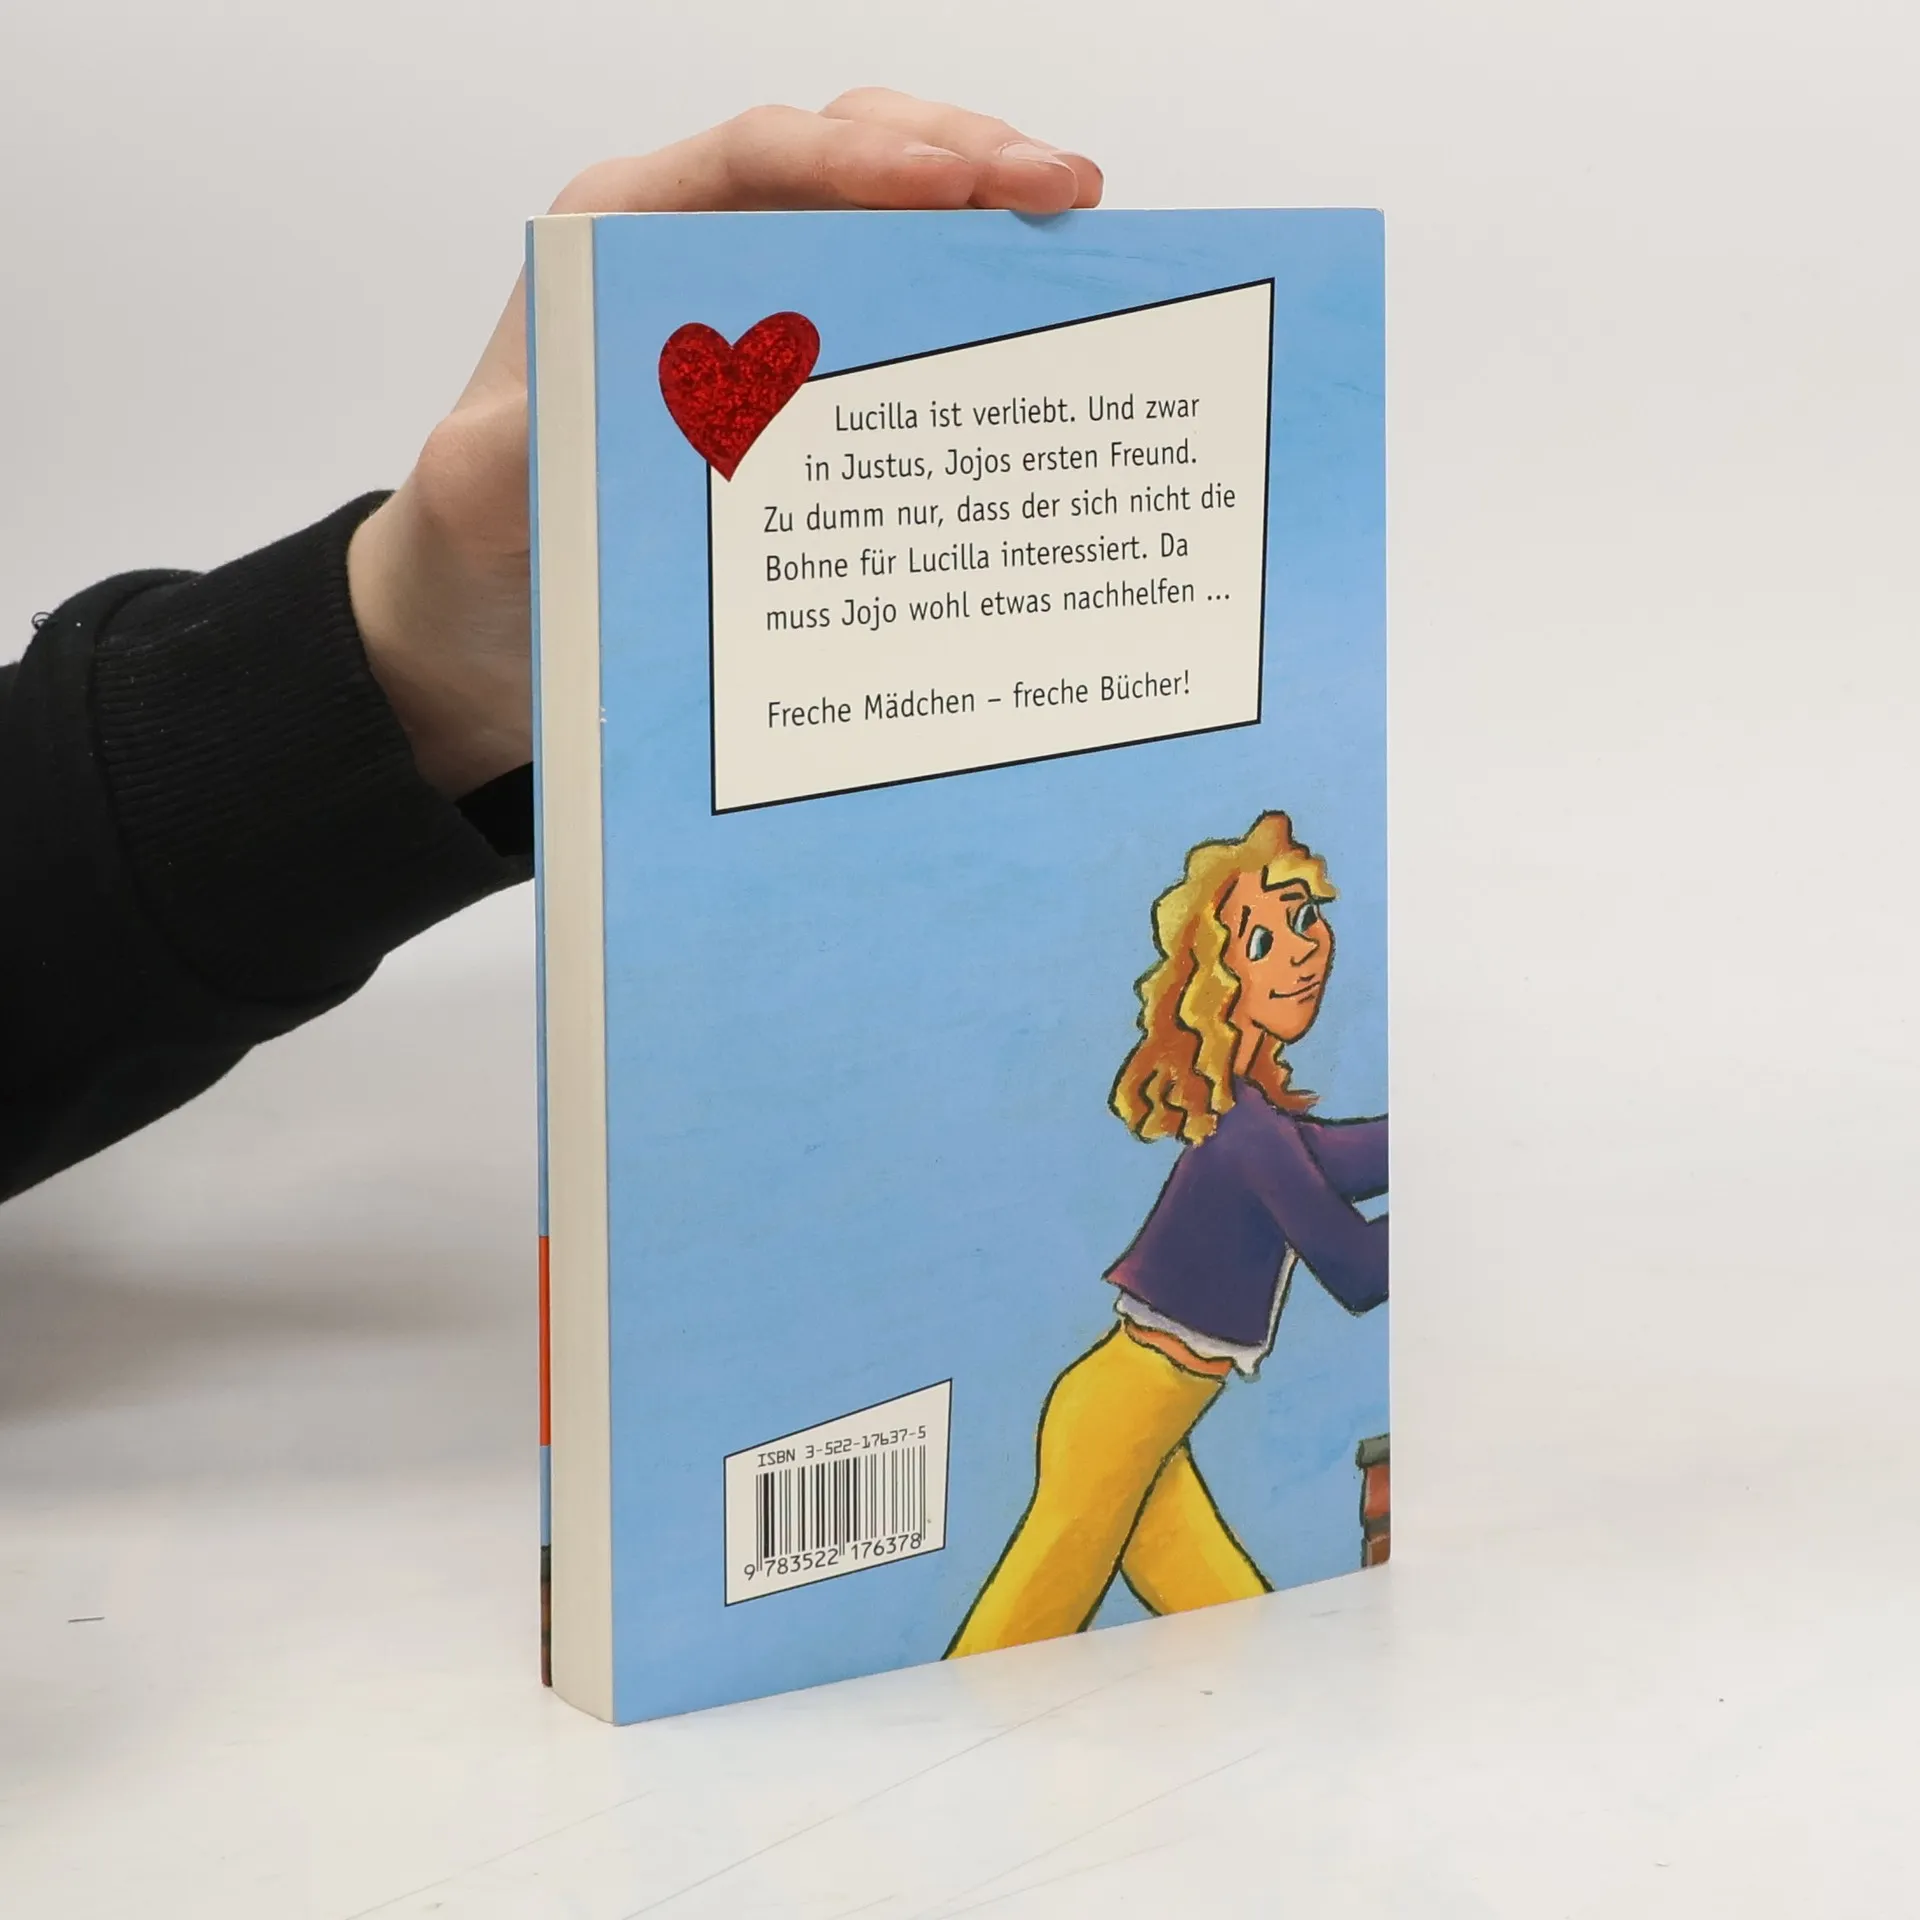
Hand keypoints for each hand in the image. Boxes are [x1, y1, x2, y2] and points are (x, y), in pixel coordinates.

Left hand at [347, 90, 1102, 796]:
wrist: (492, 624)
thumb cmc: (480, 543)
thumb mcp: (476, 503)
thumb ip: (510, 456)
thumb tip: (574, 423)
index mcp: (620, 241)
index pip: (758, 158)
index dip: (862, 157)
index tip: (953, 180)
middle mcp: (699, 258)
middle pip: (847, 165)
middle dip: (963, 161)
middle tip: (1066, 195)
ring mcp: (760, 320)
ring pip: (888, 235)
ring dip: (985, 228)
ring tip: (1082, 241)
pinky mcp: (799, 389)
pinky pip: (896, 330)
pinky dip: (966, 320)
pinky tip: (1035, 339)